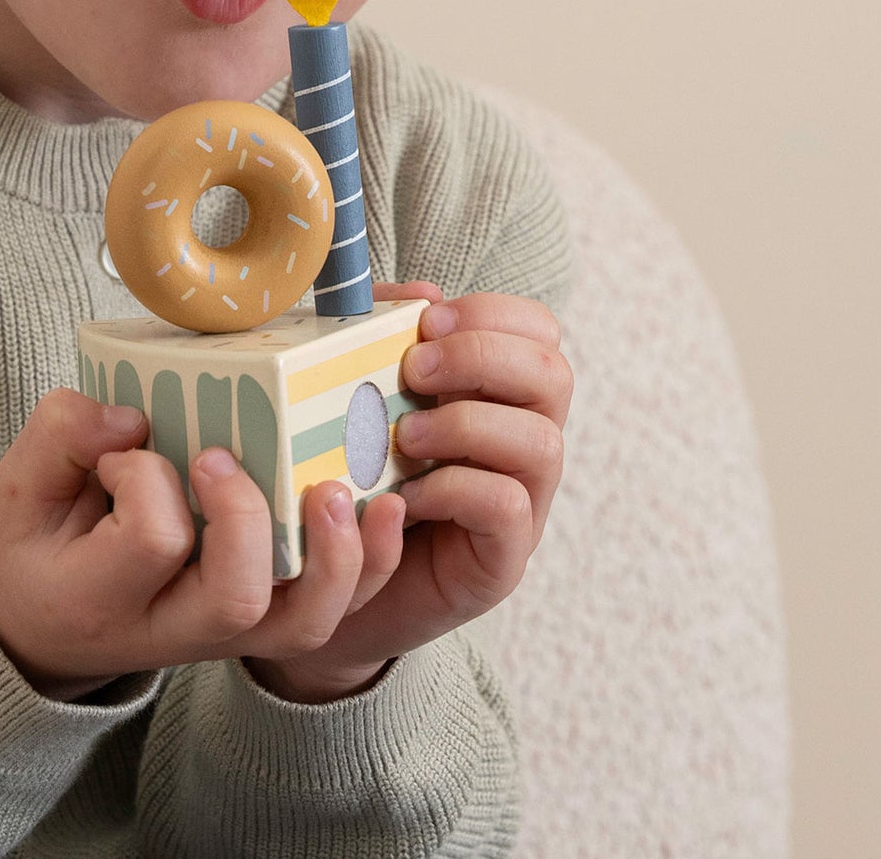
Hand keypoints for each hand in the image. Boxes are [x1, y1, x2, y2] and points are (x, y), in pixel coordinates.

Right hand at [0, 388, 402, 700]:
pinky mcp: (262, 623)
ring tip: (334, 487)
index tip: (126, 442)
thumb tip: (130, 414)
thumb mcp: (17, 493)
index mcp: (102, 596)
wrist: (44, 631)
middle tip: (220, 457)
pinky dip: (371, 564)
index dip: (147, 477)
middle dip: (246, 518)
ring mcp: (227, 636)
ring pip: (303, 622)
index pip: (151, 540)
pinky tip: (383, 502)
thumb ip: (61, 437)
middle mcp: (173, 631)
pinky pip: (333, 612)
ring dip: (334, 553)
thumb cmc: (36, 551)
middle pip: (238, 596)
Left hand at [244, 280, 572, 703]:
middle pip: (553, 375)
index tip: (425, 321)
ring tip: (402, 437)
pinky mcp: (503, 559)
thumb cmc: (352, 475)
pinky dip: (454, 488)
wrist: (327, 586)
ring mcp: (525, 504)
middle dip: (480, 358)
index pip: (539, 331)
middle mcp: (527, 442)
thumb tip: (413, 294)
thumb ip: (382, 339)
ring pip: (541, 441)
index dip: (491, 314)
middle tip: (411, 371)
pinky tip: (406, 494)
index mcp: (502, 392)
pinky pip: (507, 507)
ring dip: (465, 424)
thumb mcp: (359, 397)